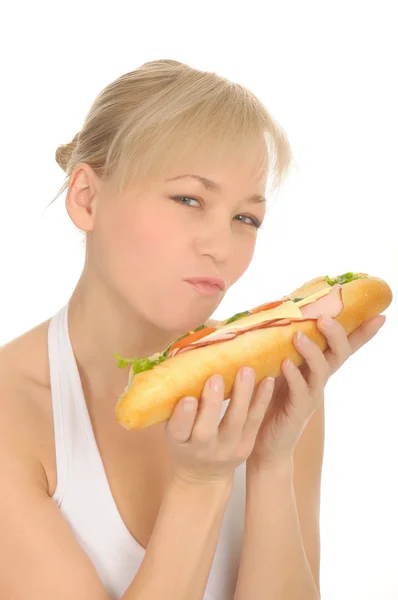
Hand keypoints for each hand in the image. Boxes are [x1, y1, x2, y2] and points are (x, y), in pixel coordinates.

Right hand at [164, 367, 274, 485]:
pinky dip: (262, 400)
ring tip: (246, 370)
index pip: (178, 429)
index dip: (183, 416)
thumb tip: (177, 361)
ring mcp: (227, 449)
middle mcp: (202, 449)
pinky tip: (268, 380)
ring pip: (236, 422)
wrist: (204, 473)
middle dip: (213, 403)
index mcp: (179, 441)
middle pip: (207, 429)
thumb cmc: (185, 438)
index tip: (187, 399)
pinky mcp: (247, 445)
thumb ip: (175, 402)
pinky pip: (255, 421)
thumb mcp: (174, 425)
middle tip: (216, 378)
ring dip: (243, 395)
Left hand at [247, 314, 386, 468]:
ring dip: (312, 351)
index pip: (345, 346)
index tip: (380, 317)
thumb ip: (280, 348)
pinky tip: (285, 364)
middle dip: (336, 334)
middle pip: (339, 354)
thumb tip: (272, 316)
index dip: (363, 333)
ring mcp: (311, 394)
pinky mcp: (298, 409)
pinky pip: (299, 390)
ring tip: (298, 336)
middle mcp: (319, 379)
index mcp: (318, 367)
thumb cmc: (271, 399)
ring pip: (322, 370)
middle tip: (324, 318)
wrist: (266, 442)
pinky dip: (293, 375)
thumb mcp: (277, 368)